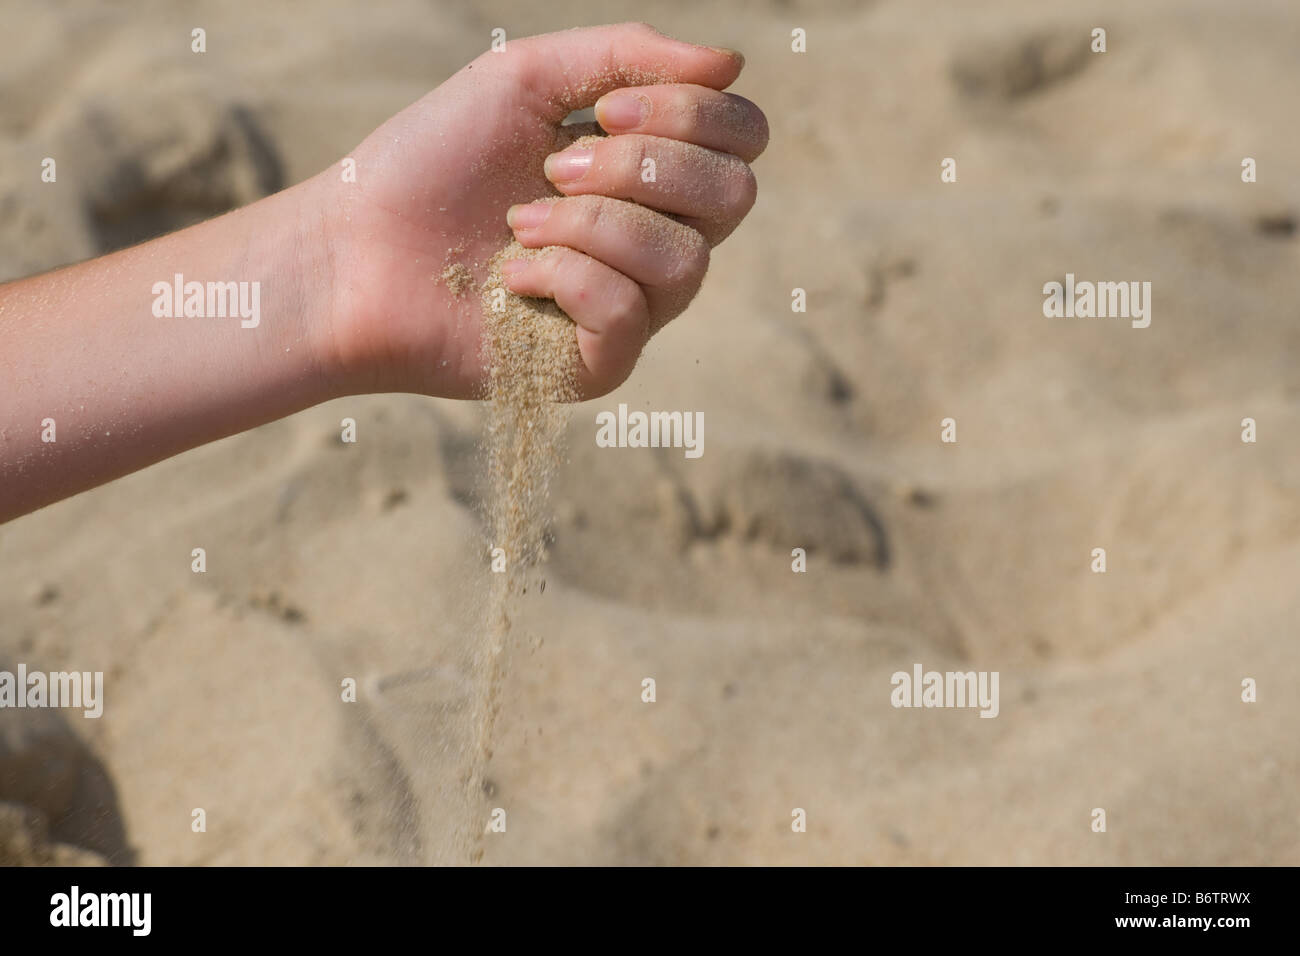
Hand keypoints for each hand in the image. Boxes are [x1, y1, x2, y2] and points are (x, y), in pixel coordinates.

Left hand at [315, 22, 767, 398]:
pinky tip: (513, 277)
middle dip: (641, 165)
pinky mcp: (600, 364)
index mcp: (651, 174)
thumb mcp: (528, 79)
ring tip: (520, 222)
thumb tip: (735, 59)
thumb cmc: (433, 161)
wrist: (353, 249)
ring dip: (592, 223)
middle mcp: (657, 241)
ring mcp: (636, 309)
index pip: (741, 140)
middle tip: (553, 167)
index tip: (600, 111)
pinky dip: (564, 277)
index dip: (693, 115)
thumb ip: (628, 55)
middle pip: (734, 196)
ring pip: (684, 259)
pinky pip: (629, 311)